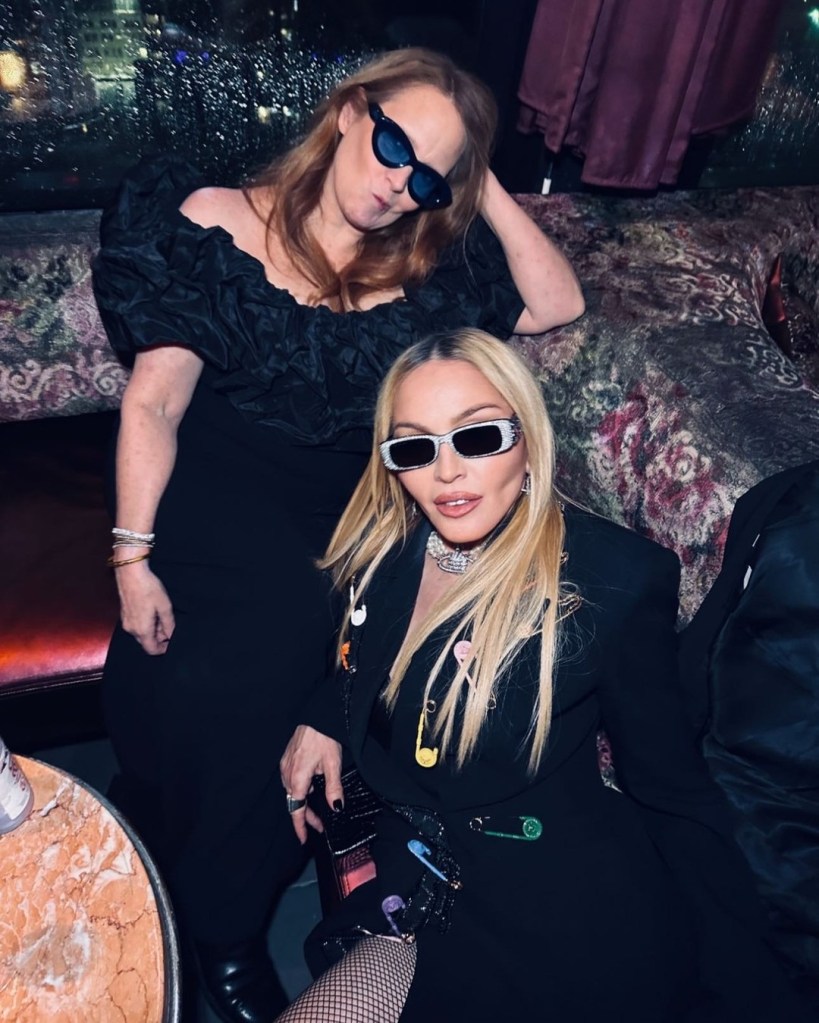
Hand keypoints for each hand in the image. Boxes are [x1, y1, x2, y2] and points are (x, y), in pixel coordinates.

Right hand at [114, 559, 174, 654]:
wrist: (131, 573)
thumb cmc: (149, 588)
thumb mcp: (165, 607)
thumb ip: (169, 625)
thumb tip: (171, 637)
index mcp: (142, 630)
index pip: (151, 650)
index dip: (163, 649)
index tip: (171, 643)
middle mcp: (131, 629)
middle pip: (146, 642)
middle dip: (159, 638)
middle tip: (169, 625)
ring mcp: (125, 622)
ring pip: (141, 634)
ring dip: (152, 630)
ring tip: (161, 615)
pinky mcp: (124, 614)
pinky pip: (136, 626)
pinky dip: (145, 624)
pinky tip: (152, 611)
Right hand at [280, 725, 342, 844]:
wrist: (316, 715)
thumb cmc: (324, 737)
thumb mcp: (333, 764)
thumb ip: (333, 788)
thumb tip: (336, 808)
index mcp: (297, 778)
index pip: (296, 809)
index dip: (300, 826)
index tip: (304, 838)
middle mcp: (287, 774)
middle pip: (293, 802)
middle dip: (305, 816)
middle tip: (319, 825)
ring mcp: (285, 765)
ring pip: (292, 792)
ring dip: (303, 802)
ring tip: (317, 809)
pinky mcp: (287, 758)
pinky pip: (290, 780)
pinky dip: (299, 789)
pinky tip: (310, 787)